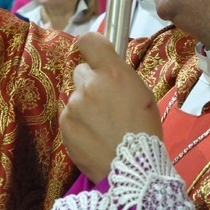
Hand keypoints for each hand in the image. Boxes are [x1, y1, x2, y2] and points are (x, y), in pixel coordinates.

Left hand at [60, 32, 161, 182]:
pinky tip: (94, 136)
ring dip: (85, 105)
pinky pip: (69, 115)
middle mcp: (90, 84)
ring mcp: (74, 104)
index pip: (89, 41)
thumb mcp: (142, 93)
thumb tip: (106, 65)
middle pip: (82, 71)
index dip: (91, 45)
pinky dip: (78, 123)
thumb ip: (119, 74)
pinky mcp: (64, 123)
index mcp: (113, 73)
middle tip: (106, 102)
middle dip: (91, 82)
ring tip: (102, 125)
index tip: (95, 54)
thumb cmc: (144, 130)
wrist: (133, 169)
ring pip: (76, 96)